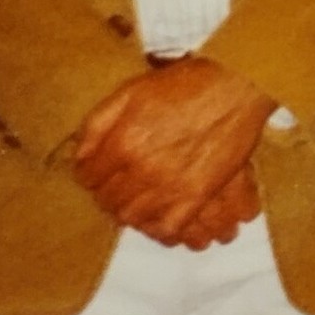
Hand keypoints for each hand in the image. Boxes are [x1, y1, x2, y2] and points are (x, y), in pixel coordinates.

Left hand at [73, 57, 276, 242]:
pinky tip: (157, 216)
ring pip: (132, 217)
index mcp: (123, 142)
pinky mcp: (196, 197)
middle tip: (115, 186)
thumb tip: (80, 154)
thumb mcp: (130, 92)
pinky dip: (156, 228)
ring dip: (128, 211)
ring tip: (134, 200)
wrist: (234, 88)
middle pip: (108, 200)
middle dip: (106, 193)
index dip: (89, 174)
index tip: (97, 171)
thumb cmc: (183, 86)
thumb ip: (98, 123)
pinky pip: (167, 228)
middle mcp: (142, 170)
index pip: (88, 176)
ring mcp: (170, 187)